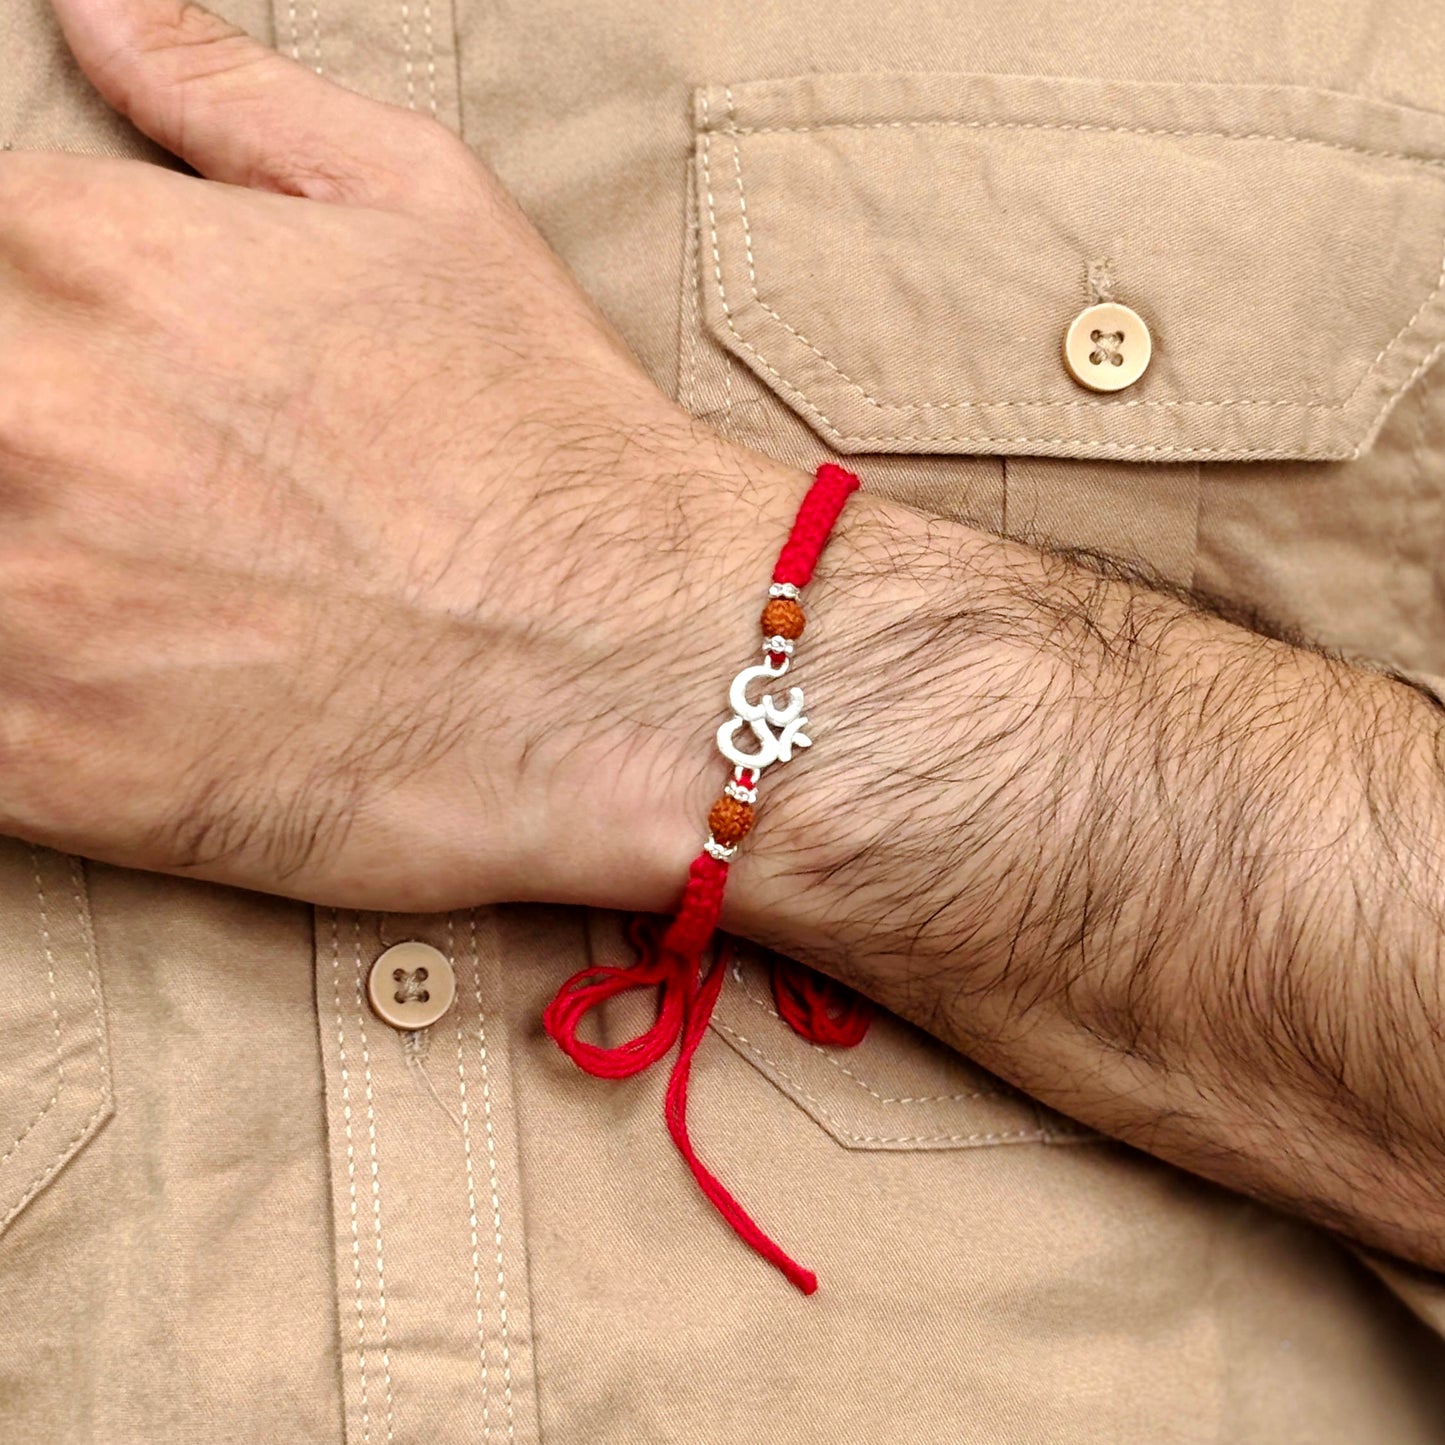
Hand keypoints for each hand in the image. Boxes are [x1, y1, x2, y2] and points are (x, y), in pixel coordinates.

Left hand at [0, 0, 799, 909]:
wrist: (630, 667)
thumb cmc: (545, 444)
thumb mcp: (421, 208)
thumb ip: (223, 95)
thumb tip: (94, 5)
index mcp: (83, 254)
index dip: (34, 329)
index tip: (95, 388)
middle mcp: (19, 412)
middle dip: (32, 445)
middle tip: (148, 500)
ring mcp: (18, 598)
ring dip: (24, 565)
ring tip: (149, 593)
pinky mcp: (43, 762)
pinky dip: (24, 695)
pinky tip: (120, 685)